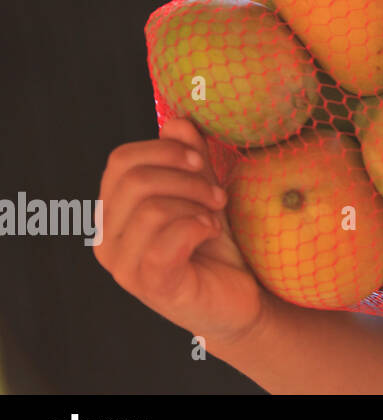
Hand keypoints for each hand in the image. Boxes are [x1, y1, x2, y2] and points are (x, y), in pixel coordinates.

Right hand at [94, 117, 273, 349]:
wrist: (237, 298)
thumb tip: (176, 122)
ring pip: (150, 208)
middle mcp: (108, 239)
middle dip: (186, 178)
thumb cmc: (214, 245)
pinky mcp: (151, 286)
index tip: (200, 160)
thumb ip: (190, 157)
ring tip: (214, 217)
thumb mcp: (203, 191)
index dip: (163, 150)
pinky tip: (210, 233)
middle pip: (134, 179)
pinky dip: (196, 227)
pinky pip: (165, 241)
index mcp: (113, 212)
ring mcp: (125, 267)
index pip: (120, 160)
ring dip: (195, 204)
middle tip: (216, 195)